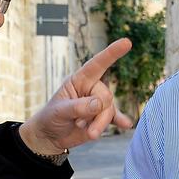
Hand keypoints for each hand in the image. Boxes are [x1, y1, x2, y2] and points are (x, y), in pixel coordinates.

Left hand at [19, 39, 132, 154]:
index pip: (97, 64)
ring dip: (99, 124)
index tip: (127, 42)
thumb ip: (78, 107)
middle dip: (96, 112)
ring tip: (87, 132)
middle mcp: (91, 88)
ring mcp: (98, 103)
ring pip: (109, 110)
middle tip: (79, 123)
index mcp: (79, 79)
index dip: (111, 53)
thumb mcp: (59, 111)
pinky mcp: (102, 117)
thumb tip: (99, 104)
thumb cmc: (51, 118)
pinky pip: (115, 117)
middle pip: (105, 95)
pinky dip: (120, 121)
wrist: (52, 136)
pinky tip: (126, 124)